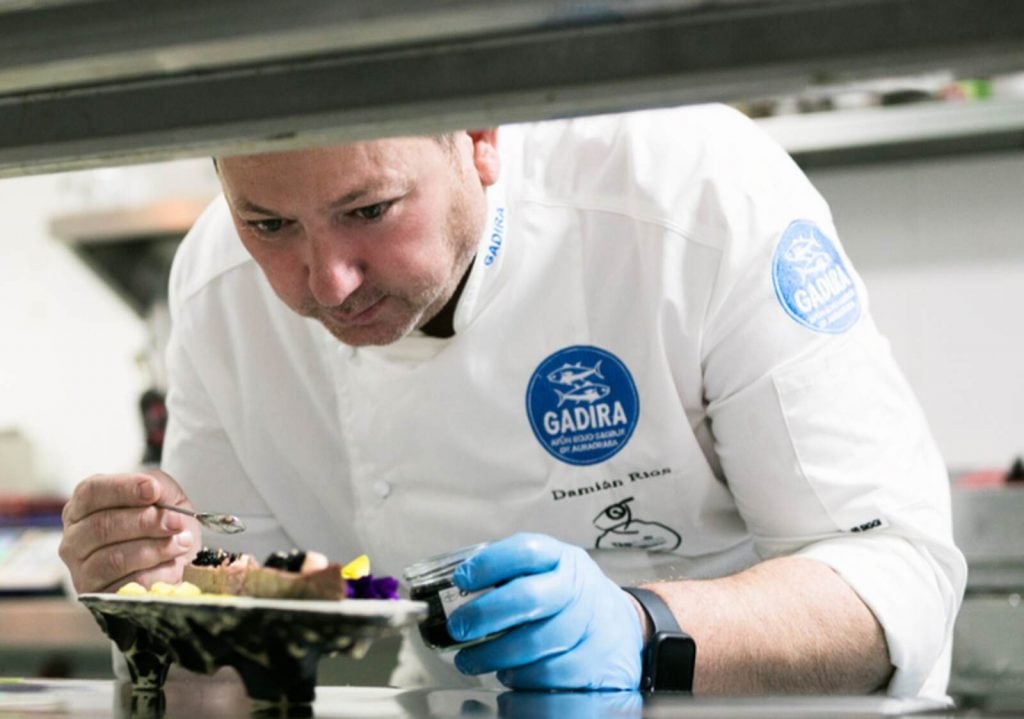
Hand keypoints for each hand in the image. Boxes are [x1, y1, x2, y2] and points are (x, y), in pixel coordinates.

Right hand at [59, 470, 199, 592]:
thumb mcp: (164, 496)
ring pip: (115, 559)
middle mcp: (75, 539)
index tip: (153, 490)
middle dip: (145, 522)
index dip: (123, 489)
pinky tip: (174, 565)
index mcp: (83, 507)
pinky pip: (129, 585)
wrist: (177, 560)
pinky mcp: (100, 598)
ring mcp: (83, 571)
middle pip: (102, 526)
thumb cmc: (162, 523)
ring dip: (156, 549)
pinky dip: (158, 573)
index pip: (91, 492)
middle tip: (175, 522)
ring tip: (181, 542)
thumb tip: (150, 488)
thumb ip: (156, 485)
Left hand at [448, 532, 642, 689]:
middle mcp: (581, 591)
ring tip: (474, 660)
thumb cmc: (570, 600)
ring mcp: (593, 630)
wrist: (625, 628)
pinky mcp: (598, 668)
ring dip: (496, 657)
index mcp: (564, 561)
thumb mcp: (550, 572)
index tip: (461, 578)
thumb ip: (511, 577)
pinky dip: (522, 684)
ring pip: (536, 646)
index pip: (526, 551)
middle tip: (459, 628)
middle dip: (485, 615)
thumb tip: (454, 592)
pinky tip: (508, 678)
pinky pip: (552, 683)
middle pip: (529, 599)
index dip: (489, 564)